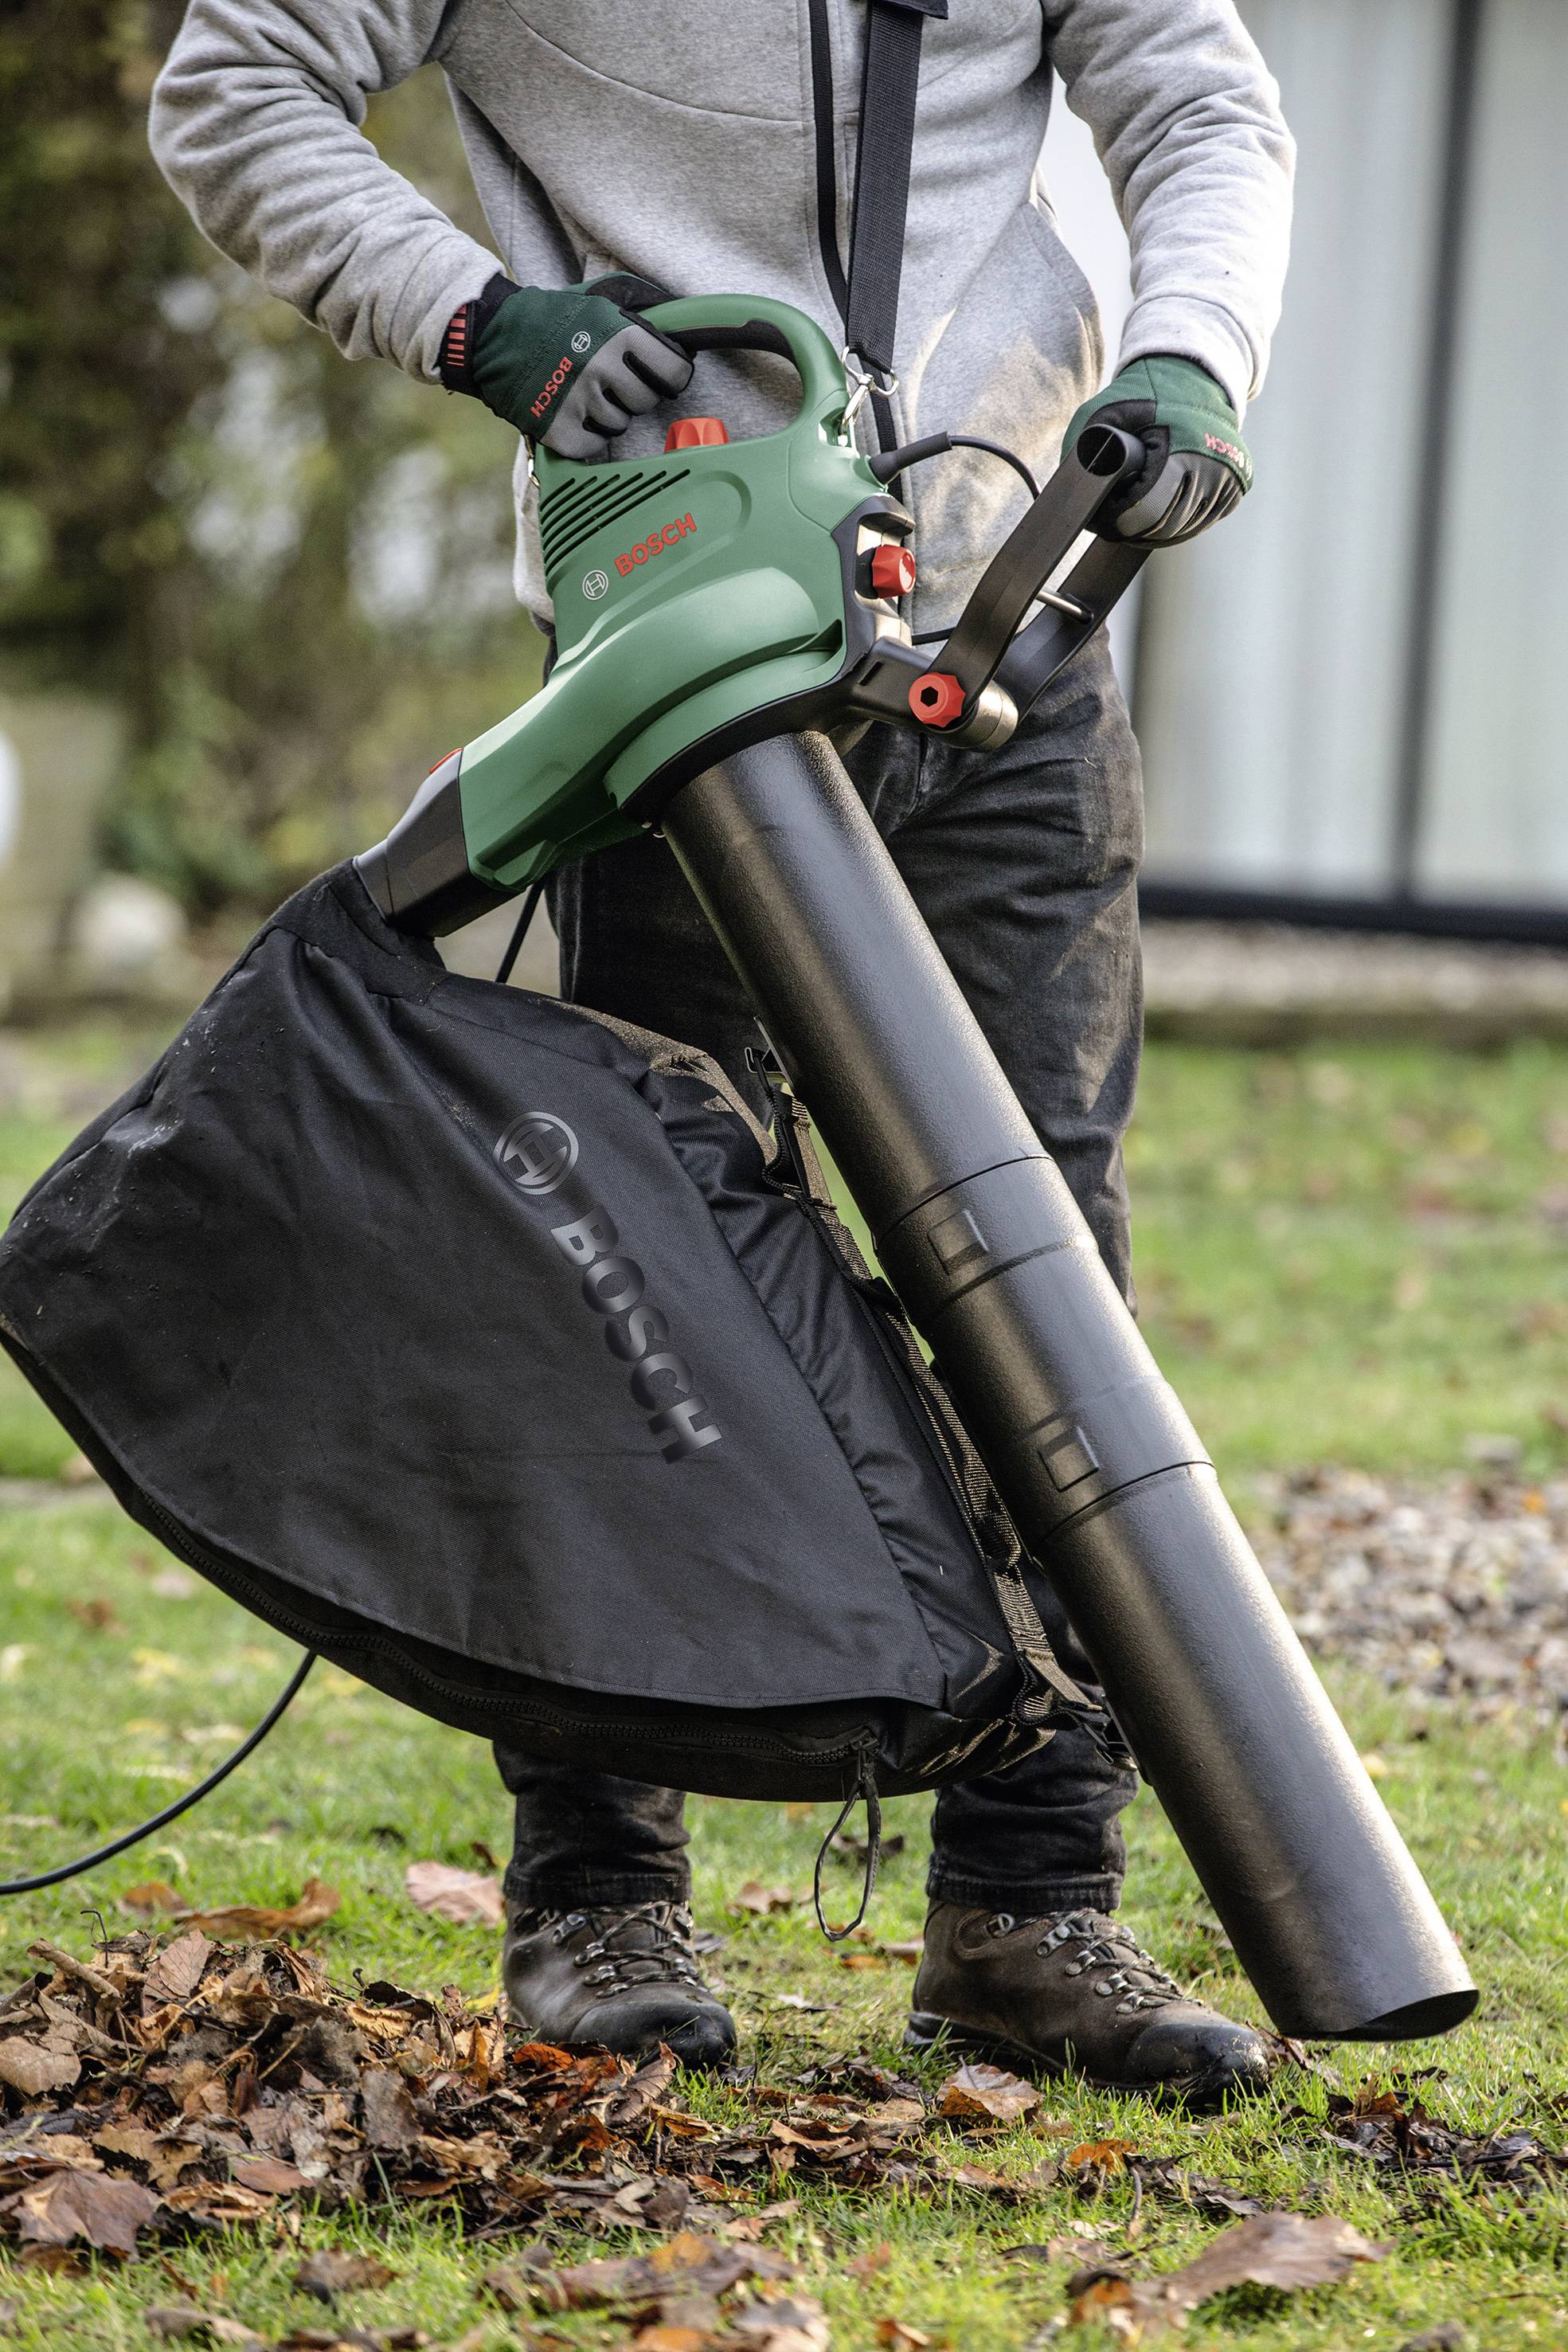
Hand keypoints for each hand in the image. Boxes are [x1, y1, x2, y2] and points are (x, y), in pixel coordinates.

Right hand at [440, 272, 692, 457]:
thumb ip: (644, 308)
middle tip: (610, 380)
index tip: (661, 376)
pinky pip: (594, 446)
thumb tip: (687, 324)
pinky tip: (573, 414)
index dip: (671, 376)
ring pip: (620, 425)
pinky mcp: (558, 429)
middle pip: (647, 402)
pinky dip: (588, 437)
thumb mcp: (601, 298)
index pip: (675, 373)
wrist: (494, 335)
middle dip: (634, 393)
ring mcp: (578, 400)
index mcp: (619, 333)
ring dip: (608, 414)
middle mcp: (601, 367)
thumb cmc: (556, 317)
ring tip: (585, 392)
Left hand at [1064, 355, 1251, 544]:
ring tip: (1133, 507)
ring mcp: (1230, 482)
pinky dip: (1174, 524)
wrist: (1193, 378)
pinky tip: (1158, 506)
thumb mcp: (1103, 413)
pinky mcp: (1236, 488)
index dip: (1117, 522)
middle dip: (1132, 529)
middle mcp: (1215, 471)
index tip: (1101, 517)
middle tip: (1112, 515)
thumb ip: (1082, 453)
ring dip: (1152, 530)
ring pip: (1181, 532)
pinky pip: (1198, 524)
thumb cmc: (1142, 396)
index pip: (1146, 514)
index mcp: (1185, 453)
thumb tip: (1072, 500)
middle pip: (1162, 529)